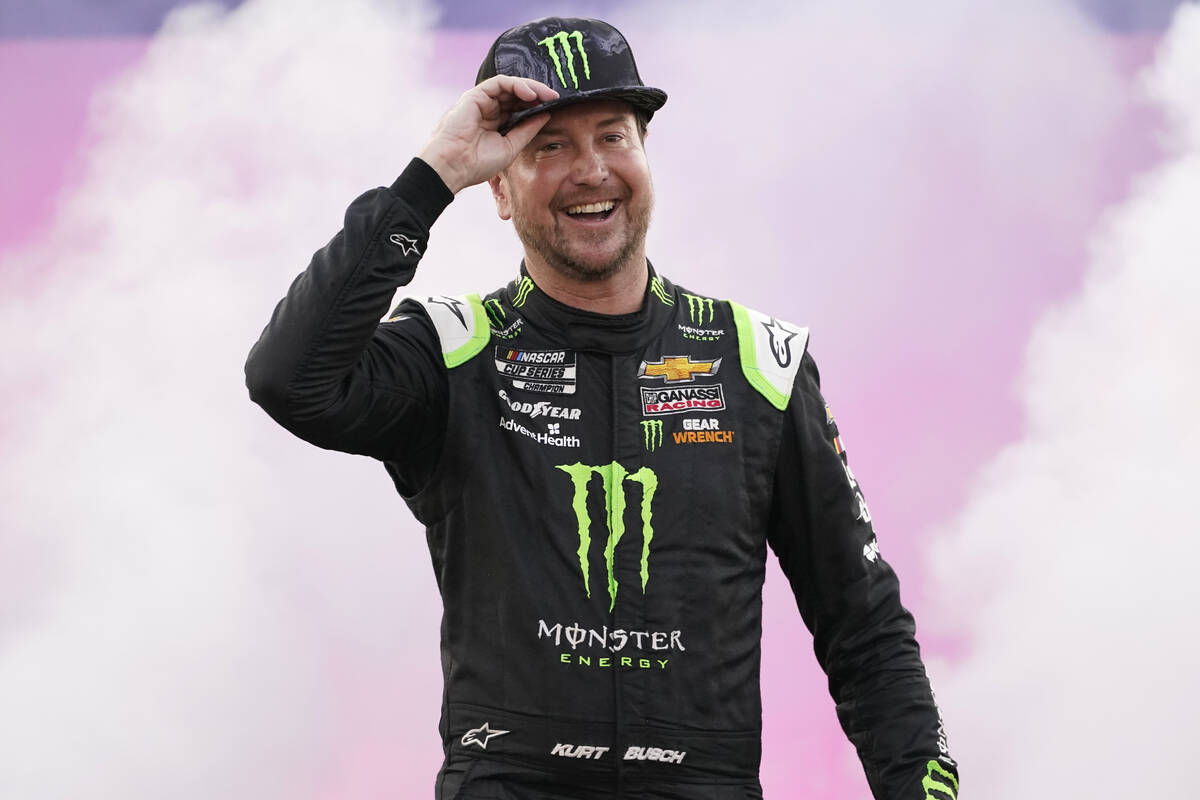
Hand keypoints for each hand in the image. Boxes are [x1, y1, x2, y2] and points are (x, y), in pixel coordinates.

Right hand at [419, 76, 558, 193]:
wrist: (454, 166)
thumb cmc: (477, 163)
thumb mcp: (511, 146)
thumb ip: (527, 130)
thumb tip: (546, 115)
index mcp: (495, 123)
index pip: (519, 108)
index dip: (536, 106)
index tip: (554, 107)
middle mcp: (488, 110)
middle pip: (516, 95)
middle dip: (537, 94)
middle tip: (555, 97)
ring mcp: (481, 102)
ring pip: (510, 86)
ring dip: (530, 88)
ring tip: (546, 95)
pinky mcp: (475, 96)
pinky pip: (499, 83)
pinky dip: (516, 85)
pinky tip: (530, 94)